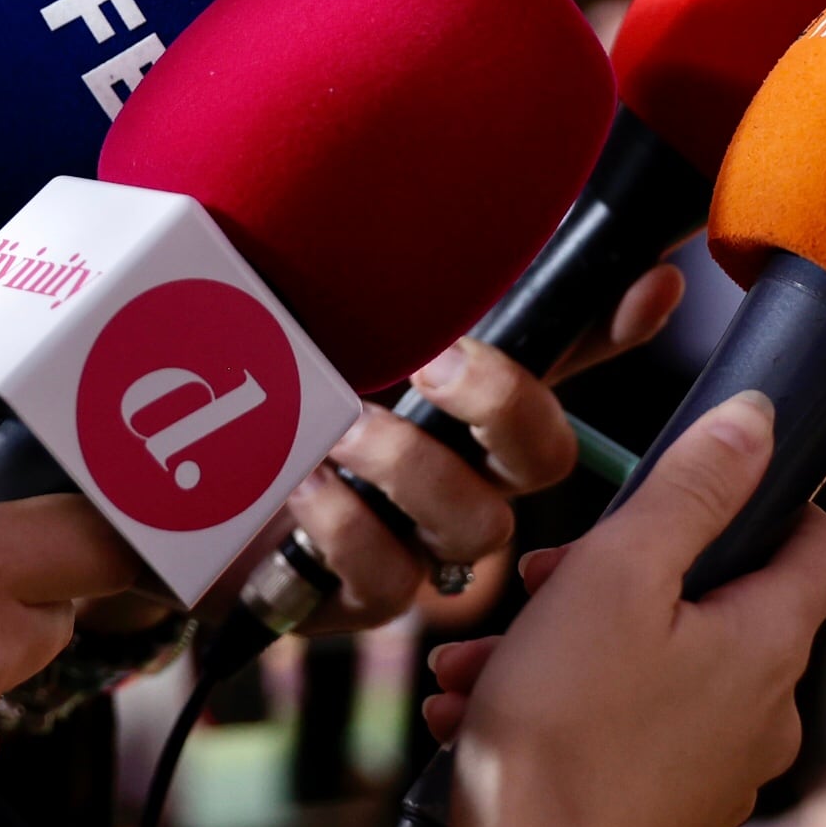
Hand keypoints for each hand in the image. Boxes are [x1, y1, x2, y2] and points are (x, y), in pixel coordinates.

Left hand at [283, 261, 686, 634]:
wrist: (175, 498)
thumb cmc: (272, 408)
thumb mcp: (333, 335)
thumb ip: (421, 290)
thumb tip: (519, 224)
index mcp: (469, 415)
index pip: (570, 358)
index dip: (621, 331)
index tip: (650, 282)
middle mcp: (466, 484)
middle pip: (546, 458)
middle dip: (504, 404)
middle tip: (437, 363)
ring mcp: (419, 549)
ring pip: (476, 523)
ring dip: (412, 469)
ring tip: (342, 430)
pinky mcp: (358, 602)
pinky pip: (386, 580)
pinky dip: (347, 526)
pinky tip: (303, 489)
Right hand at [351, 395, 825, 826]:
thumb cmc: (564, 739)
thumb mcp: (618, 575)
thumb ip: (692, 489)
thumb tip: (758, 423)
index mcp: (773, 644)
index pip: (819, 539)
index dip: (760, 497)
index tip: (676, 492)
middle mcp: (767, 713)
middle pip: (714, 601)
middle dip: (614, 576)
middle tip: (535, 581)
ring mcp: (719, 775)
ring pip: (654, 668)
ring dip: (565, 645)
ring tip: (475, 660)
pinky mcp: (666, 819)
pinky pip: (624, 734)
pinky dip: (561, 710)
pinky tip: (476, 714)